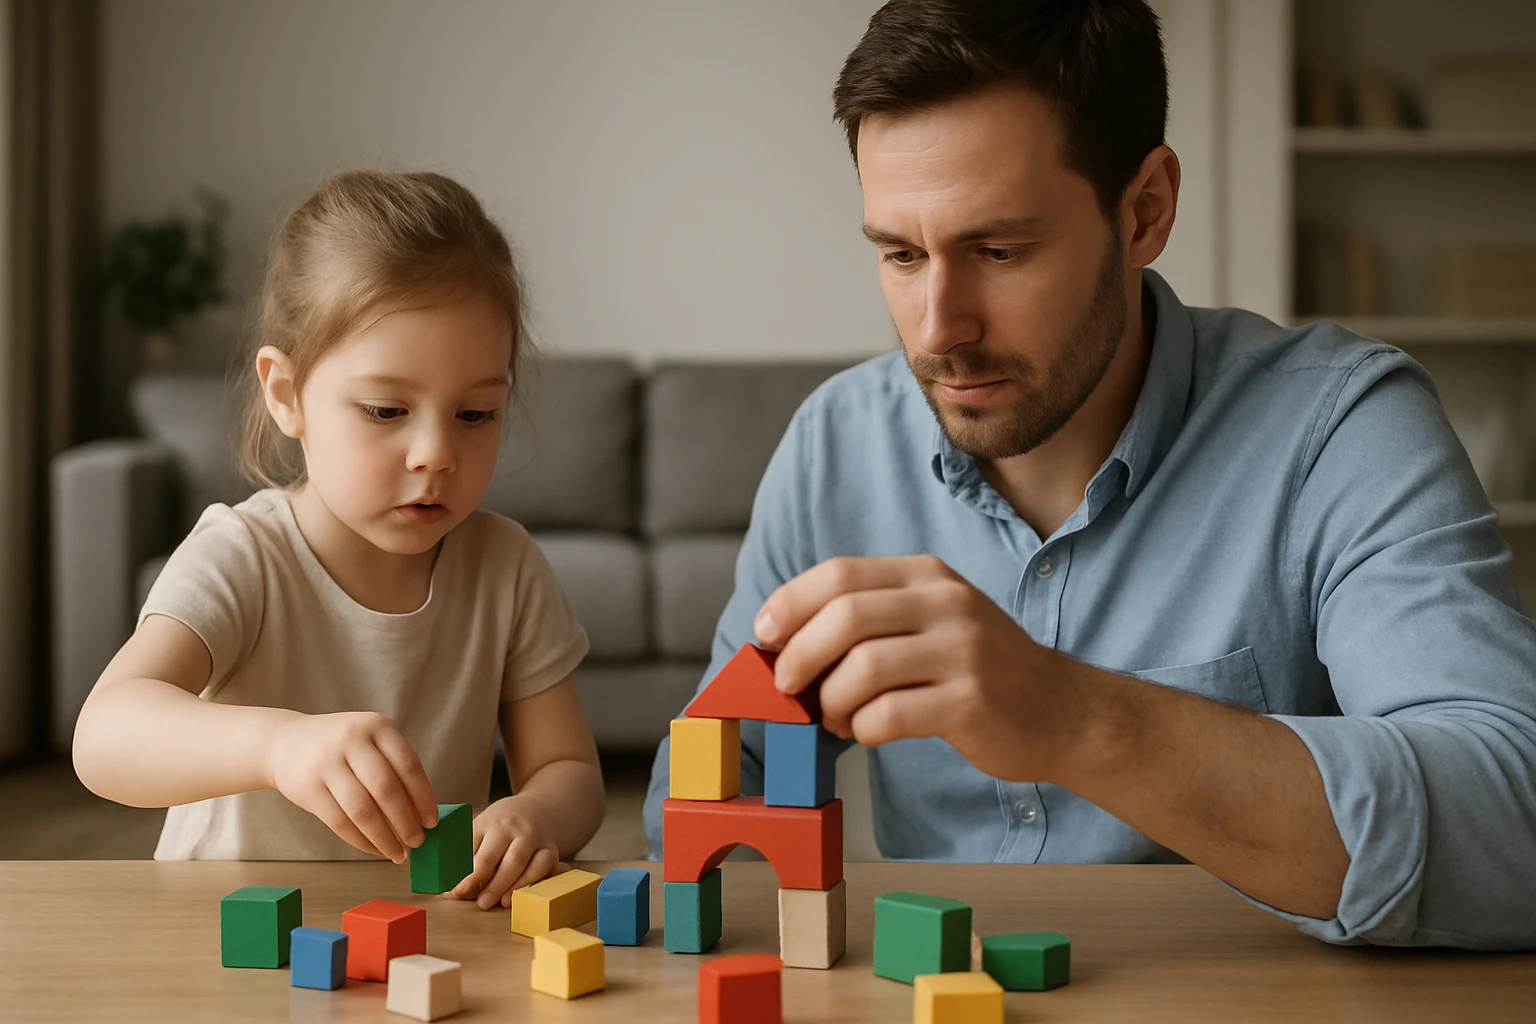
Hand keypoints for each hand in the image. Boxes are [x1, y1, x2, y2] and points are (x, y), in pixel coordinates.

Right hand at [264, 711, 438, 862]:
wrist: (284, 742)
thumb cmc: (341, 747)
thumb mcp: (369, 741)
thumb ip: (394, 768)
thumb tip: (423, 815)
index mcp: (376, 725)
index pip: (408, 765)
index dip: (423, 797)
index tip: (432, 821)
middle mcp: (351, 740)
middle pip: (386, 789)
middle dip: (406, 821)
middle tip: (418, 842)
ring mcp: (326, 763)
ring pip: (362, 810)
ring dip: (385, 837)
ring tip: (398, 853)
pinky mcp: (307, 788)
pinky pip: (340, 822)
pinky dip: (362, 841)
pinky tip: (375, 850)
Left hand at [447, 798, 568, 909]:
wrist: (537, 809)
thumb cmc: (500, 826)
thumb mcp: (481, 831)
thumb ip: (467, 858)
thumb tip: (452, 892)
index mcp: (491, 822)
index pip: (478, 851)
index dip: (469, 876)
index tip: (459, 892)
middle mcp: (514, 827)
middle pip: (505, 858)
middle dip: (493, 884)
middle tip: (482, 904)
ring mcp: (534, 837)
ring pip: (528, 862)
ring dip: (514, 885)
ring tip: (502, 903)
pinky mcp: (551, 848)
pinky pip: (546, 865)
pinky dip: (535, 881)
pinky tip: (523, 894)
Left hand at [755, 555, 1083, 781]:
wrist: (1063, 710)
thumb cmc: (980, 669)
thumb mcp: (933, 620)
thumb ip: (873, 619)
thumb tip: (784, 641)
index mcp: (927, 576)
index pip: (840, 574)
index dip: (791, 603)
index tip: (766, 635)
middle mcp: (947, 604)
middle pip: (845, 616)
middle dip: (799, 655)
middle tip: (786, 687)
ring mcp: (964, 652)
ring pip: (862, 669)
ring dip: (831, 702)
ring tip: (834, 718)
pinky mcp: (971, 702)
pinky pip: (889, 715)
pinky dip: (862, 729)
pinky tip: (866, 732)